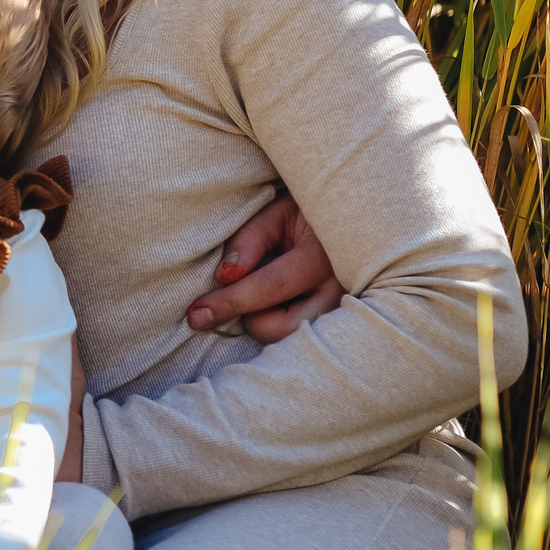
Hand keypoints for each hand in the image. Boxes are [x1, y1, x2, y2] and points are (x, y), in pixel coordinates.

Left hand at [189, 193, 344, 341]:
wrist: (354, 217)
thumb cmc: (308, 211)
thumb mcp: (278, 212)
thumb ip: (251, 240)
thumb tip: (225, 276)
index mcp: (321, 257)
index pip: (269, 288)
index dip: (229, 302)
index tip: (196, 314)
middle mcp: (338, 292)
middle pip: (282, 327)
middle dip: (250, 317)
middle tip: (237, 294)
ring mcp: (344, 312)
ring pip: (291, 338)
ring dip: (266, 321)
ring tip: (264, 290)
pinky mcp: (342, 324)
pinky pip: (303, 338)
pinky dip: (280, 325)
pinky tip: (277, 305)